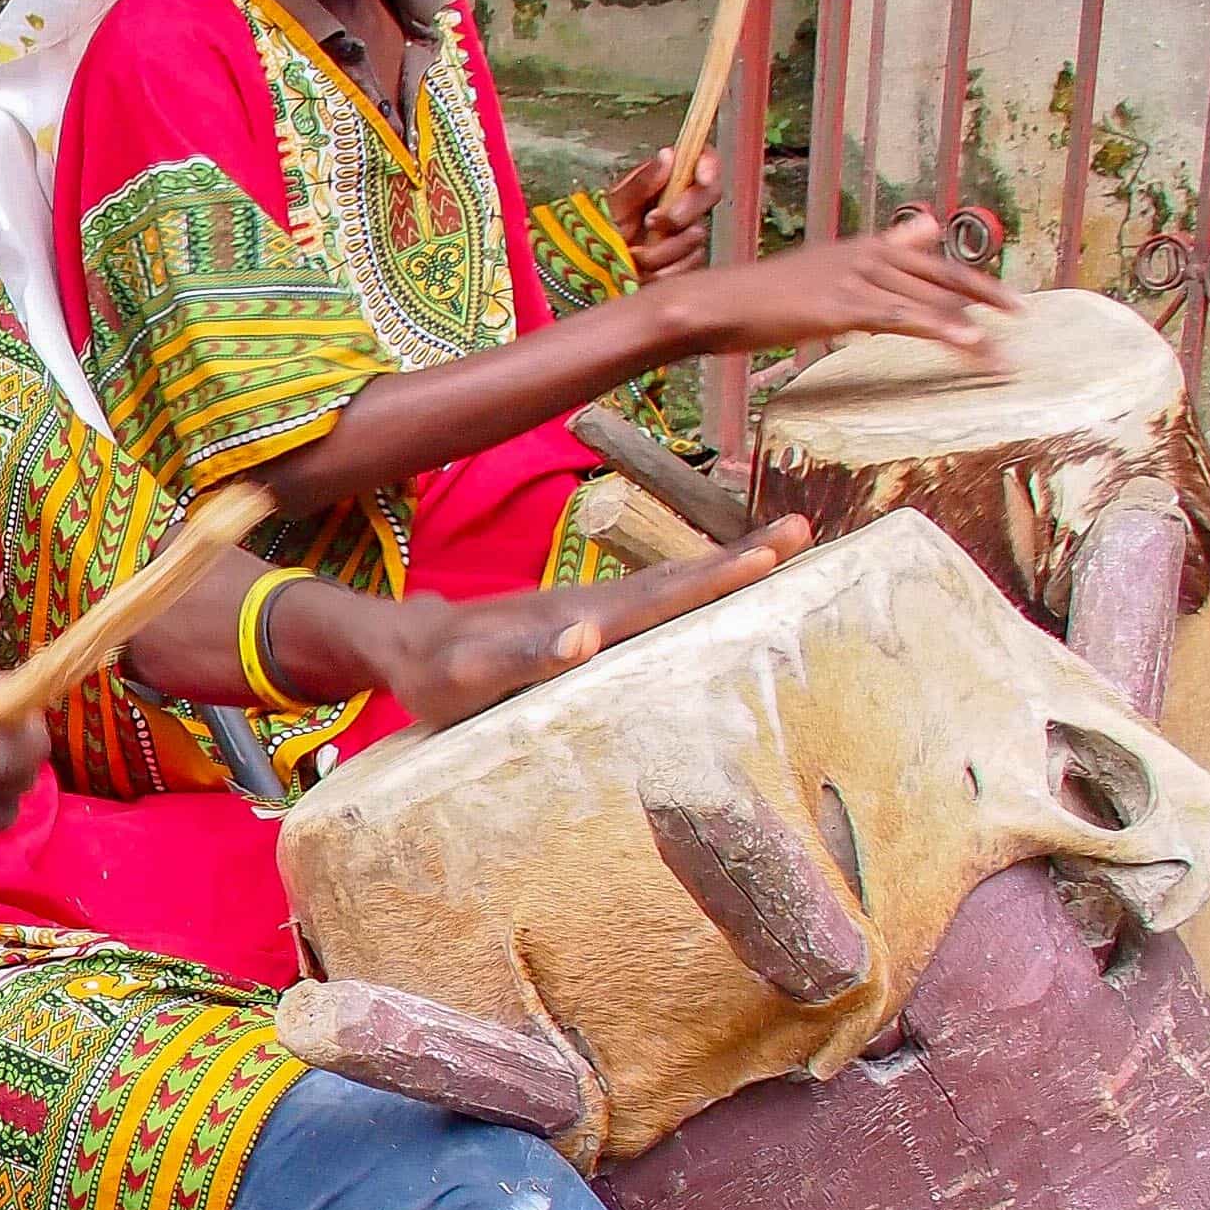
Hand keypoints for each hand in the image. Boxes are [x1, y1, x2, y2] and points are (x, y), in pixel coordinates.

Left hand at [355, 518, 813, 729]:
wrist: (405, 648)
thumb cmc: (436, 672)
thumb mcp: (471, 676)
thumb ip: (524, 659)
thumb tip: (583, 638)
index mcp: (577, 620)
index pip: (657, 597)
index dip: (712, 578)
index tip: (766, 558)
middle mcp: (590, 609)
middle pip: (675, 582)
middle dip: (739, 560)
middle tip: (803, 533)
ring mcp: (590, 613)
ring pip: (668, 587)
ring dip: (724, 569)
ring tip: (782, 546)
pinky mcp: (584, 625)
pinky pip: (648, 605)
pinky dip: (691, 590)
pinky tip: (723, 584)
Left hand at [606, 143, 719, 279]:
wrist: (585, 270)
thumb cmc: (595, 232)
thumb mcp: (612, 205)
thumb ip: (642, 183)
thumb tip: (668, 156)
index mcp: (664, 180)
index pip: (701, 161)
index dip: (708, 165)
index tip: (701, 178)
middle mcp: (679, 203)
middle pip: (709, 196)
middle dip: (682, 212)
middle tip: (652, 221)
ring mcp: (683, 232)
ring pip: (697, 236)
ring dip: (664, 249)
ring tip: (634, 253)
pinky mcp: (682, 261)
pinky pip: (689, 264)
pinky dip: (664, 270)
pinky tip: (642, 270)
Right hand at [663, 209, 1009, 362]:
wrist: (716, 303)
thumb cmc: (758, 298)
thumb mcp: (819, 270)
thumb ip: (868, 259)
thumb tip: (917, 233)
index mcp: (861, 247)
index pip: (930, 261)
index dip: (971, 280)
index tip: (1005, 300)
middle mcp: (866, 254)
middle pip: (940, 276)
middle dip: (984, 296)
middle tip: (1021, 315)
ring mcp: (855, 277)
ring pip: (929, 299)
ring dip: (972, 325)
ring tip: (1003, 352)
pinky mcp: (844, 304)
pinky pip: (905, 317)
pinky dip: (942, 330)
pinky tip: (970, 343)